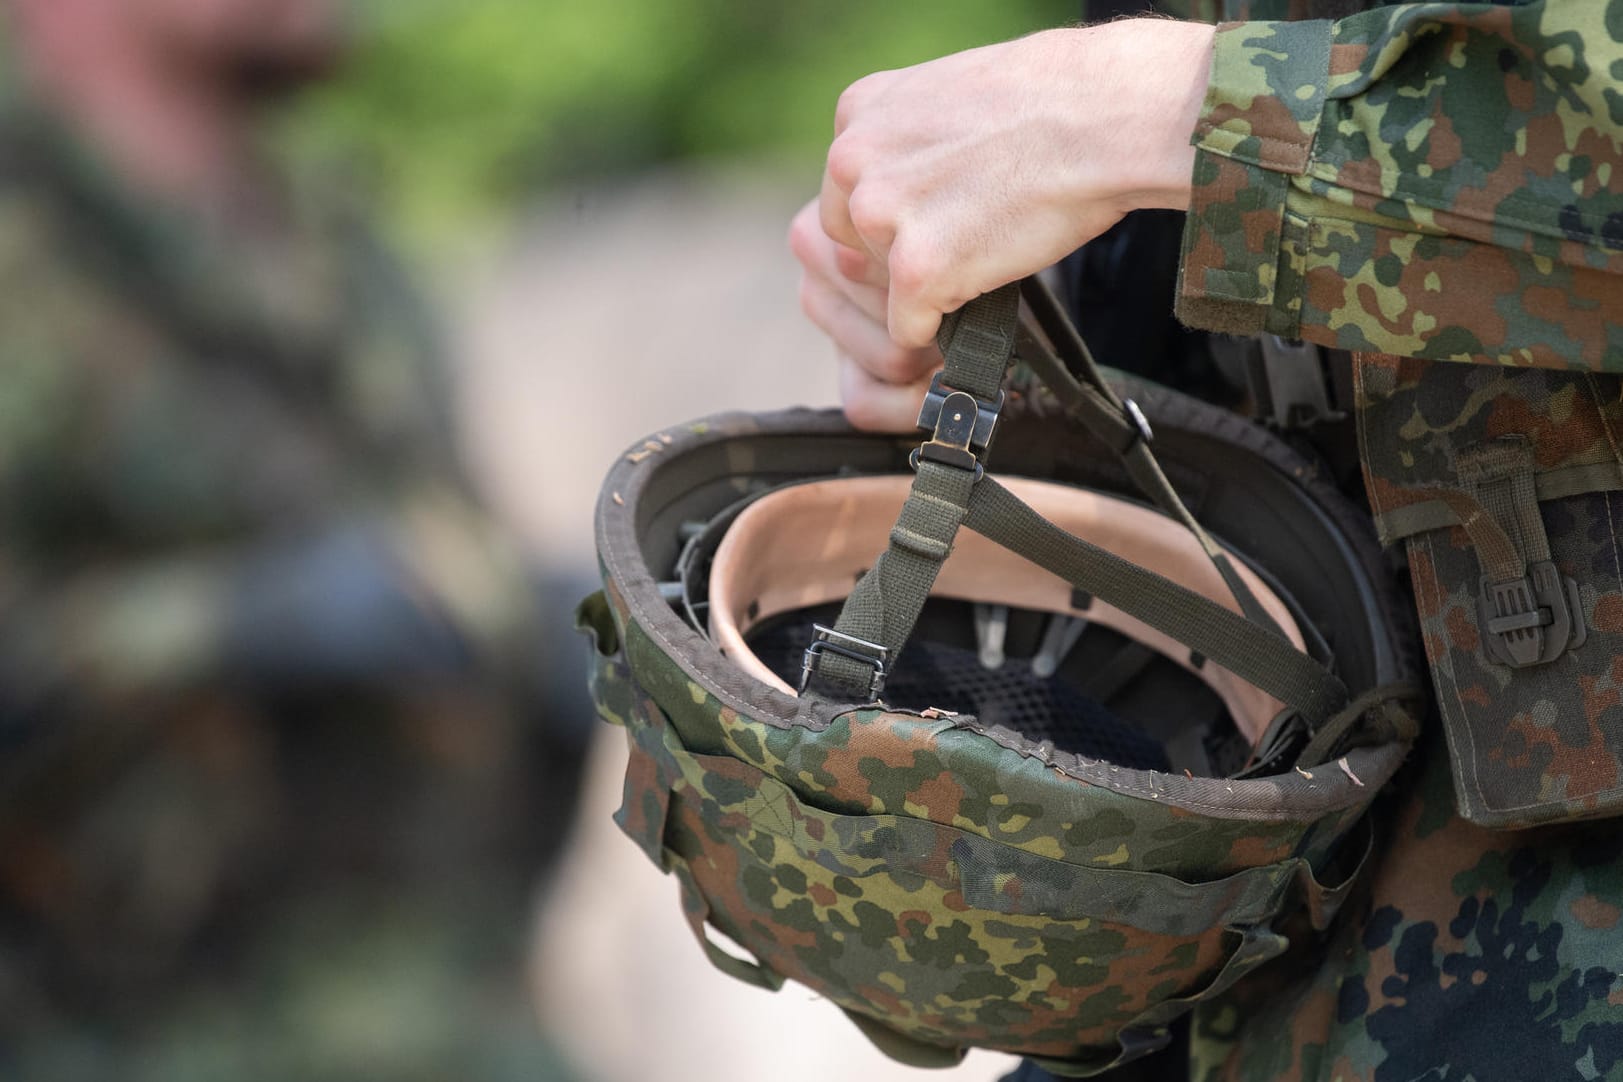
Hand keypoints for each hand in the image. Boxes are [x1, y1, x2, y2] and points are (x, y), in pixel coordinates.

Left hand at [791, 19, 1212, 428]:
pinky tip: (983, 297)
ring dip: (927, 289)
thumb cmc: (1055, 100)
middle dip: (901, 254)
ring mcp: (882, 214)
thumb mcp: (949, 94)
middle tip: (966, 240)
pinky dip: (942, 330)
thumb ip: (907, 137)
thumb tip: (901, 185)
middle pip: (853, 242)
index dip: (895, 215)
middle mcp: (853, 159)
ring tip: (987, 255)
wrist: (1108, 117)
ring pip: (881, 287)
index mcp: (858, 112)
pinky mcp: (917, 269)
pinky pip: (907, 329)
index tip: (940, 214)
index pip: (846, 190)